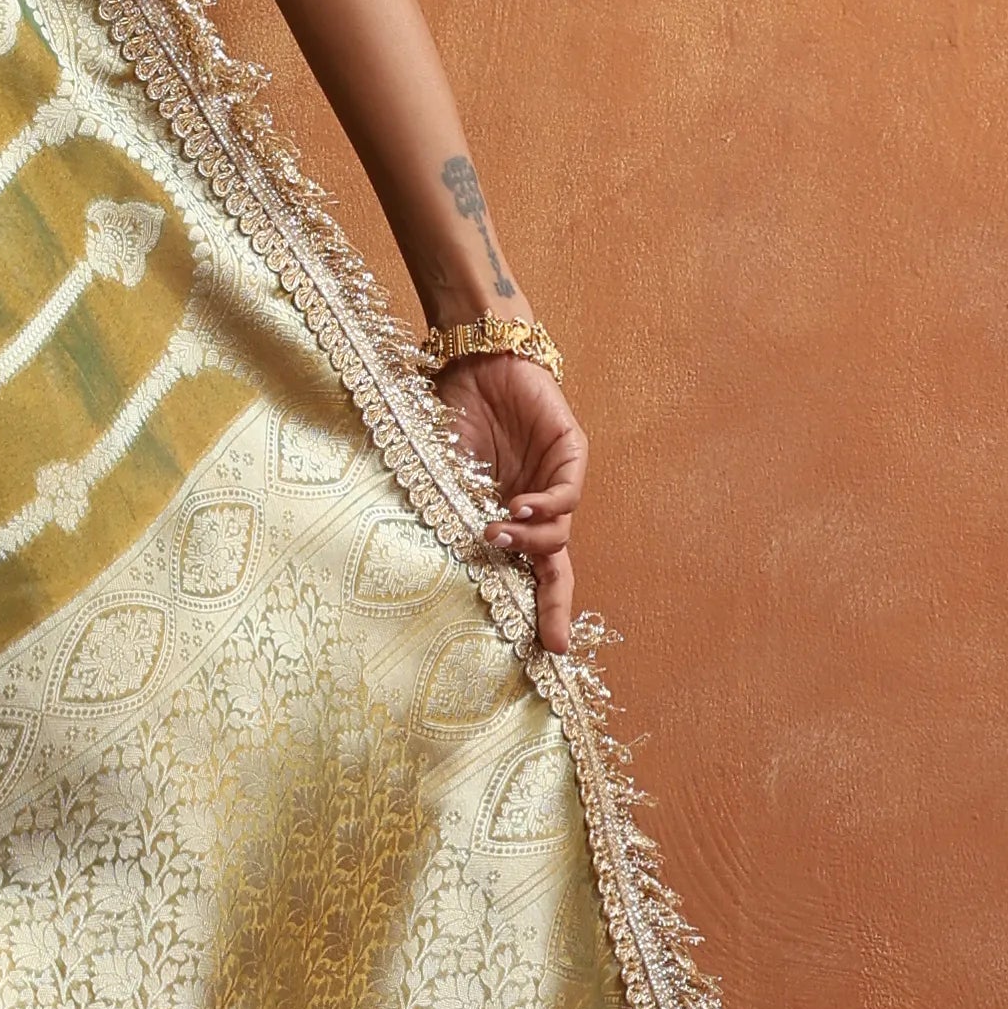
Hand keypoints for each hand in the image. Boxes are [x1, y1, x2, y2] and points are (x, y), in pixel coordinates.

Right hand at [436, 348, 585, 652]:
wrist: (474, 358)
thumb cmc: (454, 414)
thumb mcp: (445, 473)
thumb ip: (452, 510)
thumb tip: (436, 558)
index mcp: (509, 516)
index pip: (528, 571)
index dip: (538, 608)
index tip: (543, 649)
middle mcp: (538, 505)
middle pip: (555, 565)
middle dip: (554, 603)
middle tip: (551, 638)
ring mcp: (557, 479)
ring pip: (558, 531)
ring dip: (530, 542)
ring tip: (497, 535)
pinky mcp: (571, 451)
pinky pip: (567, 492)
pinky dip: (546, 506)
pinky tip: (519, 507)